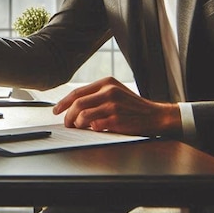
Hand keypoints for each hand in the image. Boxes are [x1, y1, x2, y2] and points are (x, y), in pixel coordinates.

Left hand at [53, 76, 181, 136]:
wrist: (156, 116)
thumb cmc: (133, 107)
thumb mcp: (116, 93)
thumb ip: (97, 96)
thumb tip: (73, 107)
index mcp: (106, 83)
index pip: (77, 92)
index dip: (63, 102)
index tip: (56, 110)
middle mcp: (109, 91)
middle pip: (77, 103)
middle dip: (67, 115)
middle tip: (66, 123)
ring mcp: (113, 105)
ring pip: (82, 114)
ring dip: (77, 123)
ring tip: (78, 127)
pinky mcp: (116, 119)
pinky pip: (94, 125)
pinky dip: (90, 129)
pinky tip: (93, 129)